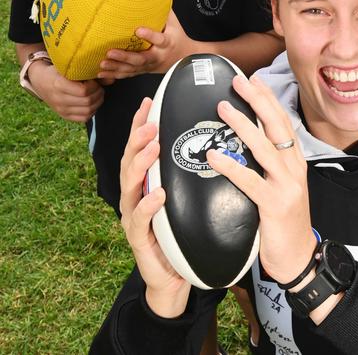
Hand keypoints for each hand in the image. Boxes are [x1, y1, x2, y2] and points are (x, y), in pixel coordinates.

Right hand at [29, 59, 103, 120]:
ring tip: (97, 94)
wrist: (41, 81)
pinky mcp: (64, 115)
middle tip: (99, 87)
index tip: (93, 80)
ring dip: (98, 102)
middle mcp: (59, 99)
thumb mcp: (67, 67)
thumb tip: (105, 75)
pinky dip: (92, 111)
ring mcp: (61, 109)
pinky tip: (93, 103)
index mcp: (59, 85)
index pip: (84, 91)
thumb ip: (83, 70)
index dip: (94, 85)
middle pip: (87, 101)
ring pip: (87, 111)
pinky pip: (83, 118)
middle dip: (98, 93)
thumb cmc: (58, 71)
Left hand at [98, 10, 192, 78]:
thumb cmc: (177, 37)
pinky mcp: (143, 70)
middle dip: (125, 56)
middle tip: (111, 51)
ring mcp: (149, 65)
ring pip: (132, 68)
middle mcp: (158, 56)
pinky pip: (128, 74)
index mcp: (167, 42)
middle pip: (142, 58)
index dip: (150, 35)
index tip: (138, 30)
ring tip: (103, 63)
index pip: (160, 39)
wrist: (184, 57)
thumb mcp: (174, 23)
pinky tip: (103, 72)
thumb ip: (163, 11)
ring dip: (117, 67)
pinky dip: (115, 74)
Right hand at [119, 97, 190, 317]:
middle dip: (138, 139)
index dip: (141, 124)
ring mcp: (133, 217)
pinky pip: (139, 220)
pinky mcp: (139, 239)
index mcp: (146, 181)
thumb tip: (208, 134)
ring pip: (130, 186)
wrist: (174, 275)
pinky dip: (148, 206)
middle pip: (130, 161)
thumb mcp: (186, 194)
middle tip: (152, 122)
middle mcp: (135, 195)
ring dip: (141, 164)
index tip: (148, 102)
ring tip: (153, 147)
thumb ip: (188, 169)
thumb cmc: (182, 229)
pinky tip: (158, 194)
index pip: (140, 147)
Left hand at [206, 73, 315, 286]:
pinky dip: (231, 166)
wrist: (299, 259)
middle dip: (257, 100)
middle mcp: (294, 168)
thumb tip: (246, 144)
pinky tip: (214, 156)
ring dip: (242, 125)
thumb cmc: (284, 223)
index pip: (283, 122)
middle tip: (238, 81)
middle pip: (277, 126)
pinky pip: (250, 181)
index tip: (254, 79)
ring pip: (264, 147)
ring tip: (222, 108)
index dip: (268, 99)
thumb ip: (269, 166)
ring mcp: (287, 185)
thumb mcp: (282, 187)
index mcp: (295, 162)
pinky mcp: (275, 205)